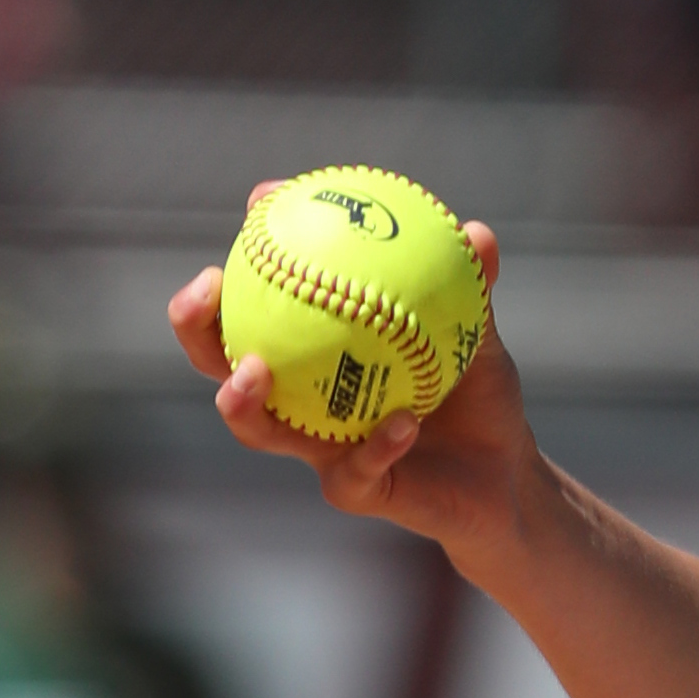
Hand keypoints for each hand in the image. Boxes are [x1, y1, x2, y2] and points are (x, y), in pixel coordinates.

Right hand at [166, 200, 543, 551]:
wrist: (504, 474)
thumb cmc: (474, 392)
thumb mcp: (475, 334)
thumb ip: (469, 291)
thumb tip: (477, 233)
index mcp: (311, 353)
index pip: (255, 303)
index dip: (246, 252)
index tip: (257, 205)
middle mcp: (299, 400)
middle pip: (220, 363)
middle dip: (195, 327)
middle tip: (207, 286)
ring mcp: (319, 450)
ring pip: (258, 430)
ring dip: (241, 399)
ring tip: (255, 368)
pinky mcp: (355, 493)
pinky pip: (353, 474)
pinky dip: (376, 447)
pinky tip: (402, 423)